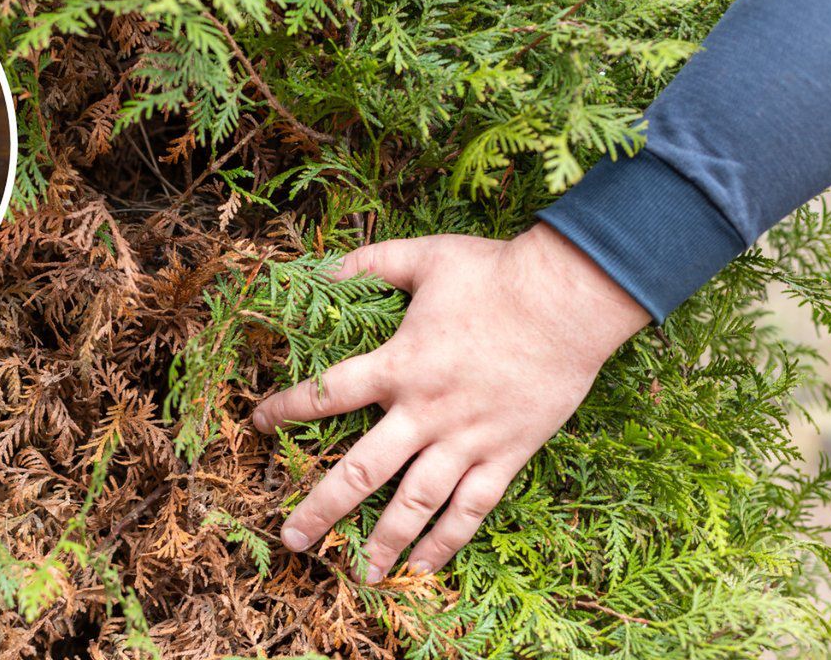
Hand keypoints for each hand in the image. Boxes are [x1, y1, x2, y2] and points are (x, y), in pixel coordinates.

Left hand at [252, 223, 650, 581]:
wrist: (571, 299)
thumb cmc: (496, 274)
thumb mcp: (423, 256)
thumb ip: (369, 263)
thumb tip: (321, 268)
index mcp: (399, 365)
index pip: (327, 394)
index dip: (288, 410)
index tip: (259, 424)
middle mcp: (425, 412)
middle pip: (362, 470)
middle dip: (321, 507)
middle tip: (291, 539)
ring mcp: (467, 439)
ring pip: (415, 502)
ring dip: (384, 540)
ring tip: (360, 574)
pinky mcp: (506, 454)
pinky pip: (472, 508)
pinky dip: (447, 540)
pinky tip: (424, 567)